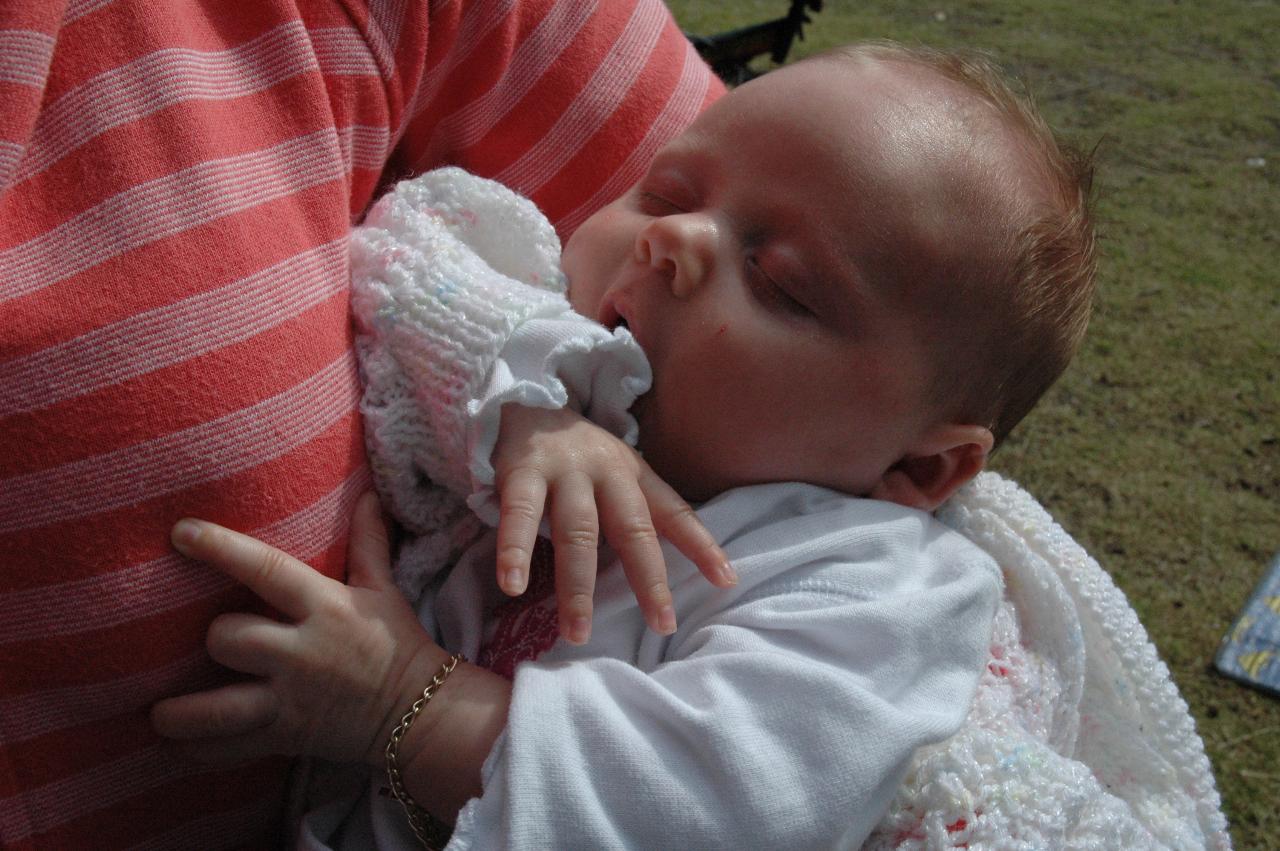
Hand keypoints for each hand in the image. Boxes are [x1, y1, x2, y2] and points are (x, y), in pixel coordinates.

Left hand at [150, 493, 447, 766]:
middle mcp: (302, 654)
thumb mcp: (383, 590)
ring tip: (158, 712)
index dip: (220, 548)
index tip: (181, 532)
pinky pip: (228, 751)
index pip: (266, 569)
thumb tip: (370, 494)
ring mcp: (291, 701)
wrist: (421, 713)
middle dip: (214, 638)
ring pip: (216, 708)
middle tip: (211, 642)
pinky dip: (198, 753)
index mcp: (324, 608)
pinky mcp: (286, 739)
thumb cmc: (397, 643)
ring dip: (179, 713)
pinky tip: (177, 749)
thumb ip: (368, 543)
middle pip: (229, 639)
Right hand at [492, 404, 735, 644]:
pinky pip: (520, 516)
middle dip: (649, 579)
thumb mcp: (616, 477)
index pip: (675, 511)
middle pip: (633, 529)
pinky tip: (512, 585)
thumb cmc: (576, 459)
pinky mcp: (522, 471)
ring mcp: (564, 470)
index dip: (702, 545)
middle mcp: (606, 470)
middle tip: (662, 624)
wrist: (522, 405)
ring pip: (577, 533)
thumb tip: (663, 578)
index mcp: (634, 474)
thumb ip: (637, 515)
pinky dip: (515, 551)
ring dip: (577, 587)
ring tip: (577, 632)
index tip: (726, 581)